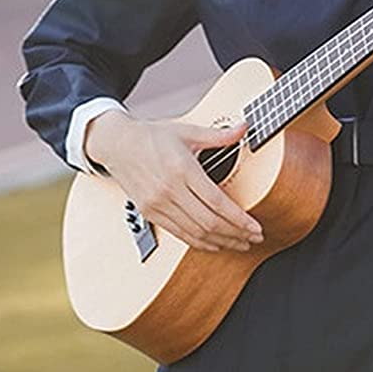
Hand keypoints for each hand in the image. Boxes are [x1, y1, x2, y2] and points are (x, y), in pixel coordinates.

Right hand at [85, 110, 263, 252]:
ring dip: (221, 242)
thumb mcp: (187, 131)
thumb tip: (244, 127)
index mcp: (182, 169)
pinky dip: (200, 243)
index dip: (239, 219)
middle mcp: (169, 190)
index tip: (256, 227)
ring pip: (195, 233)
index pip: (217, 202)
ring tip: (240, 243)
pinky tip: (215, 244)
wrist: (116, 144)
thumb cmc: (152, 136)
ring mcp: (158, 204)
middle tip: (254, 238)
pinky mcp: (150, 213)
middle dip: (235, 234)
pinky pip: (180, 234)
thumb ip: (219, 135)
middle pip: (209, 222)